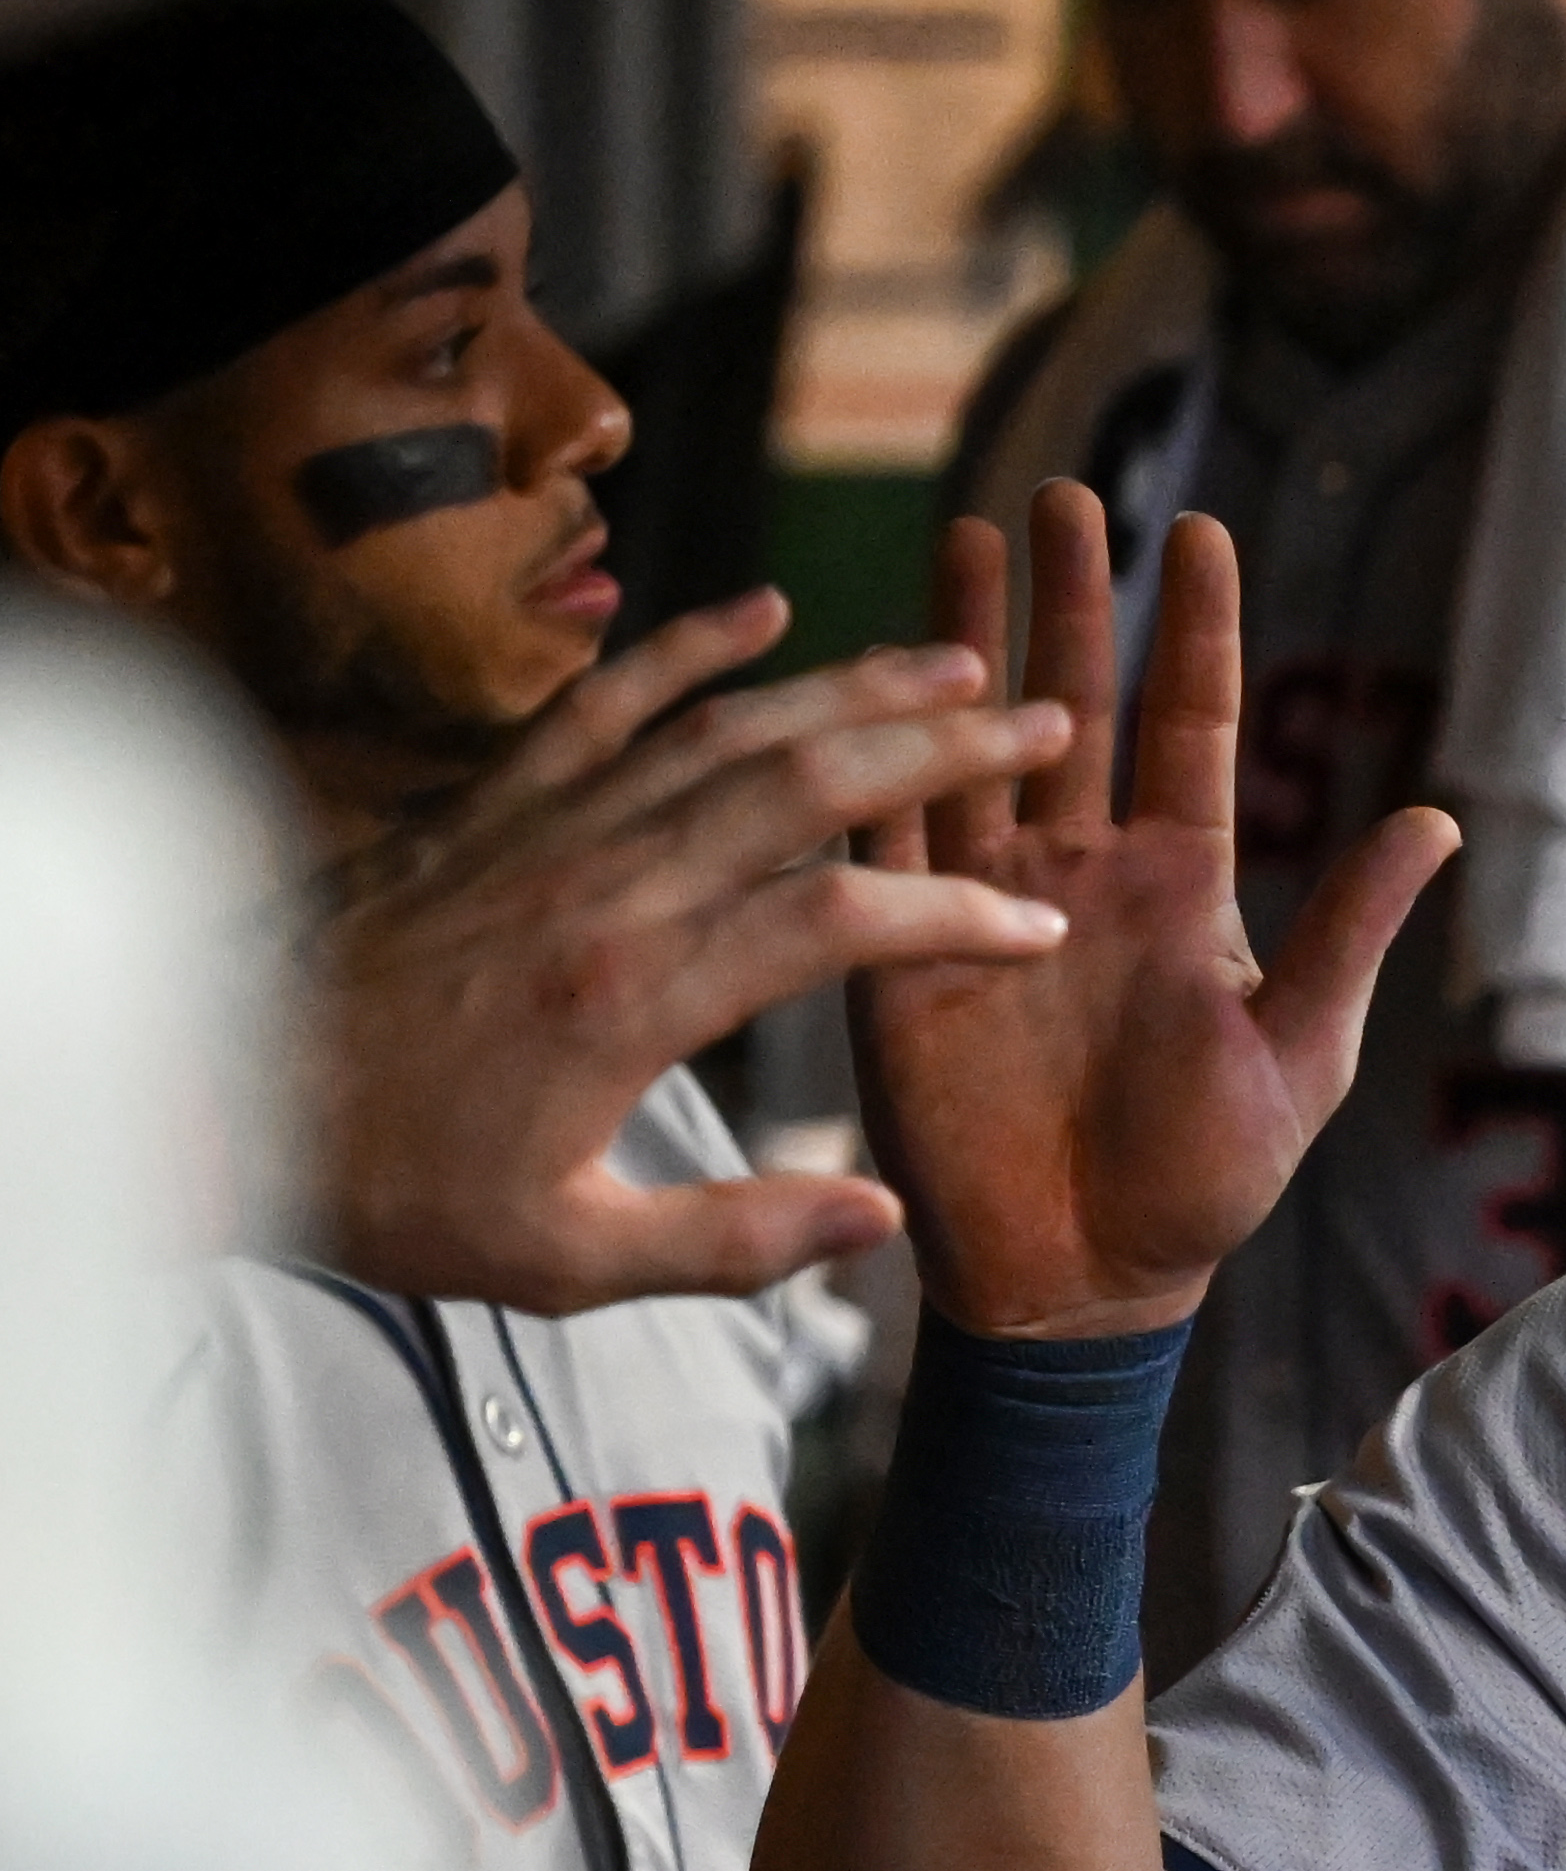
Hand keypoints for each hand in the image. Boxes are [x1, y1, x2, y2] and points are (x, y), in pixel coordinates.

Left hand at [302, 589, 1074, 1307]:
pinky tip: (760, 611)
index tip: (1040, 922)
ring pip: (721, 727)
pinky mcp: (487, 803)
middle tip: (1045, 723)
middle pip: (803, 782)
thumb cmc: (393, 1191)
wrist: (215, 1097)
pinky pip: (601, 702)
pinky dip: (683, 646)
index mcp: (633, 1000)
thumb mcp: (564, 1259)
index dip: (955, 912)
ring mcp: (542, 829)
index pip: (837, 920)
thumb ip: (734, 1241)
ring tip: (955, 661)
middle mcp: (601, 888)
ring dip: (850, 684)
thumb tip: (885, 1216)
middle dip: (940, 746)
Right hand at [852, 486, 1455, 1336]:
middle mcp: (1078, 872)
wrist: (1088, 1280)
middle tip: (1062, 489)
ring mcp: (983, 905)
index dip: (1194, 629)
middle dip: (1067, 596)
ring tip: (960, 530)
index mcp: (1179, 886)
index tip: (1200, 527)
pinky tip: (858, 669)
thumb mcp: (1298, 1056)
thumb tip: (1440, 817)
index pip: (1187, 725)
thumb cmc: (1207, 1185)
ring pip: (968, 743)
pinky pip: (881, 838)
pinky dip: (869, 754)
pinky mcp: (896, 954)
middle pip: (1071, 702)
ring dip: (960, 644)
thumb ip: (1348, 932)